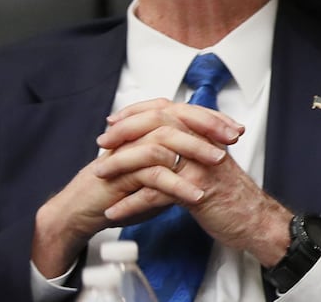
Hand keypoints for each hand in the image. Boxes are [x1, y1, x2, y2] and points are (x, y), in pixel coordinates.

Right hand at [31, 97, 242, 277]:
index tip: (235, 129)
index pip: (182, 112)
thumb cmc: (122, 190)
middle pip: (175, 117)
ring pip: (165, 140)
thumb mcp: (157, 173)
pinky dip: (176, 184)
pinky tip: (195, 194)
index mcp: (147, 129)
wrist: (85, 209)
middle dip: (207, 125)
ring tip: (220, 161)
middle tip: (233, 137)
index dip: (209, 118)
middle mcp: (137, 133)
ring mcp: (128, 150)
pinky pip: (152, 173)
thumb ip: (178, 161)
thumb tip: (210, 154)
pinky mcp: (121, 172)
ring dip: (195, 150)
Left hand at [98, 99, 290, 266]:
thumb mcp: (209, 156)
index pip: (164, 108)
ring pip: (152, 155)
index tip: (114, 120)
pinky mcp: (197, 190)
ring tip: (99, 174)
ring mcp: (200, 163)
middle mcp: (201, 140)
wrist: (255, 219)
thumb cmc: (229, 191)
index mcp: (202, 130)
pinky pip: (157, 193)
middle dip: (124, 132)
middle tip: (102, 142)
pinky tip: (115, 210)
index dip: (136, 111)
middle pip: (156, 124)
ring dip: (120, 165)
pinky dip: (132, 202)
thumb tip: (158, 133)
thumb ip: (188, 142)